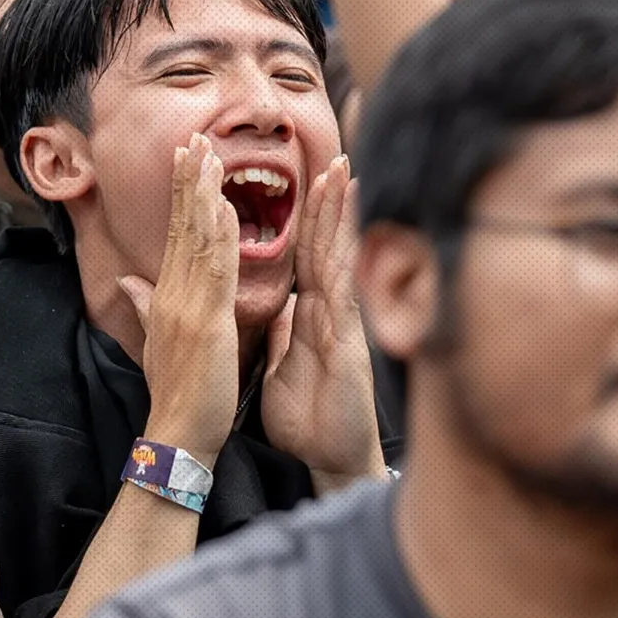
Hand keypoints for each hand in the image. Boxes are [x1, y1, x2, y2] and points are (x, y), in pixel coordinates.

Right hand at [118, 133, 239, 469]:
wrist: (179, 433)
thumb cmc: (177, 392)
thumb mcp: (158, 340)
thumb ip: (145, 304)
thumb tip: (129, 279)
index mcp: (164, 297)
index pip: (173, 235)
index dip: (179, 195)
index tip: (185, 159)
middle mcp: (171, 294)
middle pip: (181, 227)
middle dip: (188, 181)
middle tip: (194, 138)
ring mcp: (188, 306)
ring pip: (196, 239)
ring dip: (203, 195)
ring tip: (209, 155)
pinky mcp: (207, 321)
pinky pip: (215, 271)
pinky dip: (220, 237)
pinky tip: (226, 208)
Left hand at [262, 156, 383, 490]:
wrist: (328, 459)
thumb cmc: (309, 418)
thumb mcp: (279, 366)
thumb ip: (276, 333)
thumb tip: (268, 308)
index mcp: (309, 314)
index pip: (306, 255)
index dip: (305, 218)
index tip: (303, 179)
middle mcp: (330, 313)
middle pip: (327, 246)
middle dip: (329, 203)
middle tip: (332, 158)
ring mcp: (343, 325)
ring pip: (341, 261)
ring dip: (342, 219)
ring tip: (344, 177)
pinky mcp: (349, 344)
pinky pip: (346, 297)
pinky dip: (348, 264)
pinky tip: (350, 235)